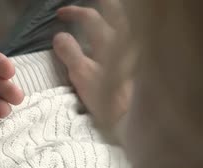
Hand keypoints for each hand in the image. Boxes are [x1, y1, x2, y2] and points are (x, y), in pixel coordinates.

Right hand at [53, 0, 131, 126]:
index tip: (59, 15)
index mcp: (111, 40)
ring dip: (114, 17)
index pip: (90, 17)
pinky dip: (121, 33)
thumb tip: (59, 36)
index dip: (73, 13)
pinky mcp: (144, 64)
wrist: (140, 121)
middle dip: (101, 6)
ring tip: (102, 19)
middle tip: (85, 10)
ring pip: (127, 24)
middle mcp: (129, 39)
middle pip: (116, 12)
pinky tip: (115, 42)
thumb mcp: (83, 76)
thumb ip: (70, 53)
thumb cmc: (111, 100)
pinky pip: (133, 38)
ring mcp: (139, 51)